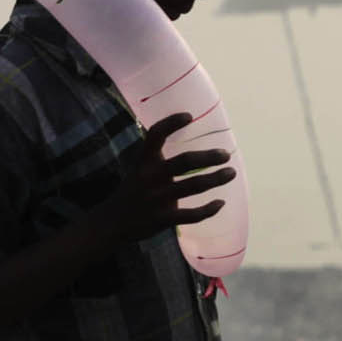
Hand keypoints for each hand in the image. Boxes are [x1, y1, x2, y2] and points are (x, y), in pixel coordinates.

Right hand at [96, 113, 235, 247]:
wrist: (111, 224)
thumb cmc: (131, 192)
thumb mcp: (138, 169)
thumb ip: (156, 158)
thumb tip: (185, 146)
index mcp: (143, 161)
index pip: (155, 135)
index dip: (171, 123)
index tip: (189, 116)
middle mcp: (150, 177)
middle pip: (184, 162)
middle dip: (209, 157)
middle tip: (225, 155)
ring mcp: (157, 199)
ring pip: (194, 186)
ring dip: (216, 179)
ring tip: (230, 173)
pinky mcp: (163, 218)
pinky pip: (192, 214)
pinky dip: (209, 209)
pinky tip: (220, 203)